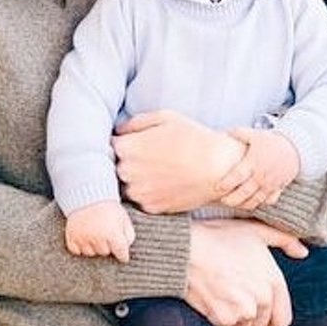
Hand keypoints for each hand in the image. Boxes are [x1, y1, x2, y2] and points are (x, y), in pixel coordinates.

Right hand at [62, 200, 134, 261]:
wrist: (87, 195)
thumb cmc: (108, 207)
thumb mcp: (124, 218)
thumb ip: (129, 235)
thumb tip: (126, 248)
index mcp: (113, 233)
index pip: (121, 254)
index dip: (123, 255)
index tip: (123, 256)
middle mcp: (97, 238)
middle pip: (105, 253)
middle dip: (108, 246)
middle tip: (106, 235)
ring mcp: (83, 238)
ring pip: (91, 253)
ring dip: (94, 247)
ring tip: (95, 234)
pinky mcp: (71, 237)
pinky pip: (76, 251)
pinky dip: (80, 247)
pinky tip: (84, 237)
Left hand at [113, 111, 243, 212]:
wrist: (217, 168)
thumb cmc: (193, 138)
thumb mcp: (165, 118)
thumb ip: (136, 123)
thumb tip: (119, 131)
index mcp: (126, 148)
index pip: (108, 146)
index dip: (121, 144)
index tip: (133, 144)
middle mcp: (126, 172)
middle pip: (115, 168)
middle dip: (128, 162)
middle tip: (150, 157)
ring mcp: (138, 192)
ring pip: (128, 186)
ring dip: (137, 180)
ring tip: (159, 171)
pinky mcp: (151, 207)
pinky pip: (142, 199)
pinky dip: (150, 193)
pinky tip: (166, 183)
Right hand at [185, 219, 308, 325]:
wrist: (187, 250)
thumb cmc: (218, 238)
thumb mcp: (255, 231)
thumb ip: (285, 240)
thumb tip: (303, 253)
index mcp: (273, 280)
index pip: (283, 319)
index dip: (272, 321)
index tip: (263, 319)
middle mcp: (263, 298)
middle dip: (251, 321)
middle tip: (237, 304)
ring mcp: (244, 311)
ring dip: (235, 323)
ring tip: (224, 300)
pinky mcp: (223, 319)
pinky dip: (219, 324)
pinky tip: (213, 304)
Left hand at [218, 129, 300, 209]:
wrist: (294, 148)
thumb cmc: (271, 142)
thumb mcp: (254, 135)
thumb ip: (238, 134)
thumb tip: (223, 133)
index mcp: (253, 162)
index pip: (237, 176)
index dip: (226, 183)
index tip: (217, 187)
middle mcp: (261, 175)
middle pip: (244, 192)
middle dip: (232, 199)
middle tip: (223, 200)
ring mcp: (270, 183)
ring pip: (255, 200)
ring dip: (244, 204)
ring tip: (235, 204)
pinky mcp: (278, 188)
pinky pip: (268, 201)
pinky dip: (259, 204)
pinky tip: (251, 203)